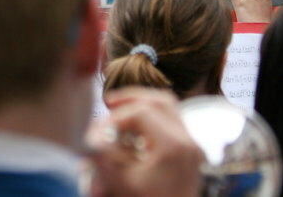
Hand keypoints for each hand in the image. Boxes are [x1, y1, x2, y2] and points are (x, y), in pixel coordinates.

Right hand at [88, 87, 202, 196]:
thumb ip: (102, 157)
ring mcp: (193, 146)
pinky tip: (135, 127)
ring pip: (169, 107)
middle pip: (159, 101)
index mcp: (173, 146)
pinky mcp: (192, 153)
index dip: (115, 117)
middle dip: (130, 99)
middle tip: (108, 103)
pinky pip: (174, 121)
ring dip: (143, 103)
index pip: (140, 112)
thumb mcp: (120, 183)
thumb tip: (89, 137)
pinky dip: (154, 116)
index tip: (99, 131)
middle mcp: (188, 142)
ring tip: (121, 108)